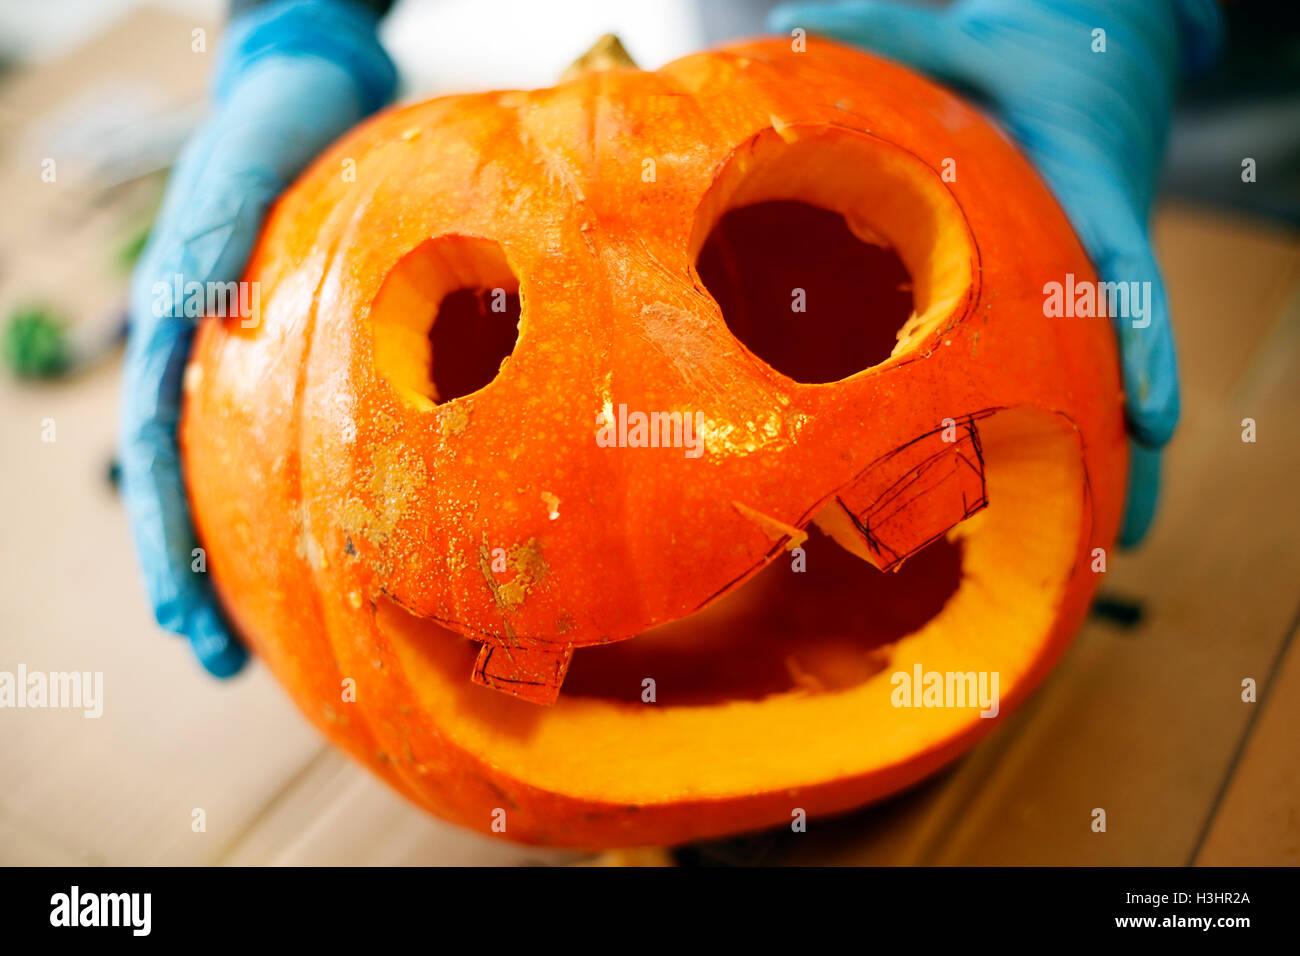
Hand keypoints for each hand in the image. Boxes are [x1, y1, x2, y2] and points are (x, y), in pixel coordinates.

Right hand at [119, 0, 395, 675]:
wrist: (312, 85)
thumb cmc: (272, 124)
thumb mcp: (240, 173)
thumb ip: (216, 242)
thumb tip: (207, 320)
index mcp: (177, 331)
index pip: (158, 458)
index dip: (167, 546)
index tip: (185, 624)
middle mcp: (209, 355)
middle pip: (193, 485)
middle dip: (200, 577)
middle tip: (218, 659)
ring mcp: (253, 356)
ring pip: (243, 469)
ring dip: (251, 550)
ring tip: (273, 631)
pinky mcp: (304, 347)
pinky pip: (300, 431)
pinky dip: (308, 490)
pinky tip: (339, 538)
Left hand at [767, 0, 1222, 544]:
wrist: (1093, 36)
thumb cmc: (1029, 36)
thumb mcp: (970, 33)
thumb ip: (894, 34)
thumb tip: (789, 22)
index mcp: (1080, 182)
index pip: (1115, 267)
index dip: (1137, 346)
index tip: (1148, 422)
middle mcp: (1082, 241)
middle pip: (1116, 351)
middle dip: (1122, 446)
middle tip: (1124, 538)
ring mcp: (1071, 271)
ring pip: (1092, 368)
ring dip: (1098, 457)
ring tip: (1097, 549)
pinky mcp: (1052, 284)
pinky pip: (1060, 356)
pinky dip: (1059, 418)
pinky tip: (1033, 486)